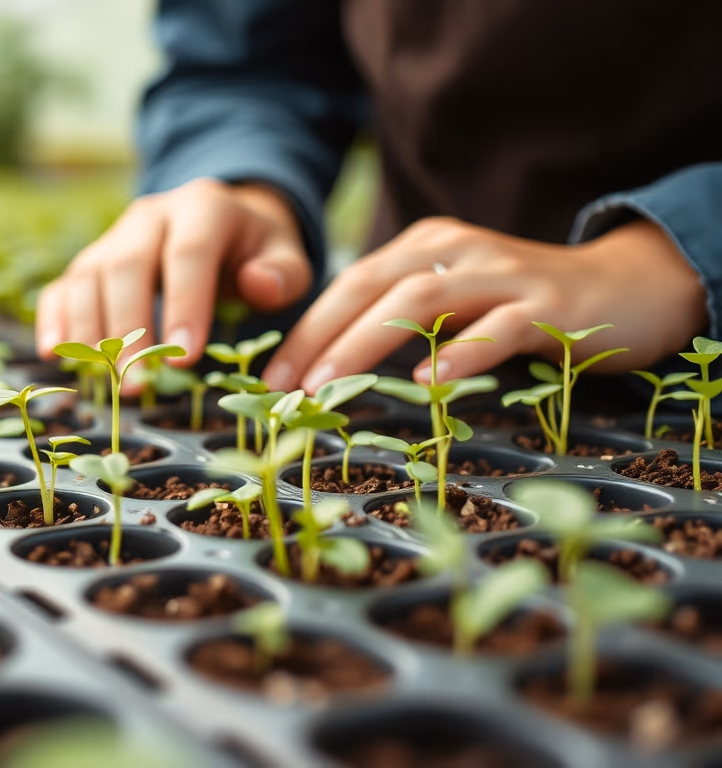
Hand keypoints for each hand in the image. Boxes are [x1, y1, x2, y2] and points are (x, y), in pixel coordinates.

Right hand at [35, 178, 310, 376]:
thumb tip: (259, 285)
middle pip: (127, 265)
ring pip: (88, 276)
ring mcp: (113, 238)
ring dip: (90, 331)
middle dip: (129, 327)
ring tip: (103, 380)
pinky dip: (54, 319)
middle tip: (137, 382)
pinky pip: (62, 286)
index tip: (187, 354)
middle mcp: (149, 217)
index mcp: (202, 207)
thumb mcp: (285, 255)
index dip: (185, 303)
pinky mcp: (90, 263)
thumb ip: (284, 272)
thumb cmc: (254, 251)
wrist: (217, 221)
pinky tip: (55, 353)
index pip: (188, 252)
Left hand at [263, 217, 708, 391]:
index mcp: (428, 246)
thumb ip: (403, 318)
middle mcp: (459, 250)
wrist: (632, 286)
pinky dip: (459, 354)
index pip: (351, 283)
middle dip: (319, 337)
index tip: (270, 378)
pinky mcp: (549, 309)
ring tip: (328, 385)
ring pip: (422, 301)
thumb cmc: (526, 304)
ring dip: (367, 343)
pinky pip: (497, 329)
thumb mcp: (456, 300)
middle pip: (373, 286)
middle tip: (282, 387)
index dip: (306, 329)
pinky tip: (427, 382)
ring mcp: (505, 276)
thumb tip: (331, 364)